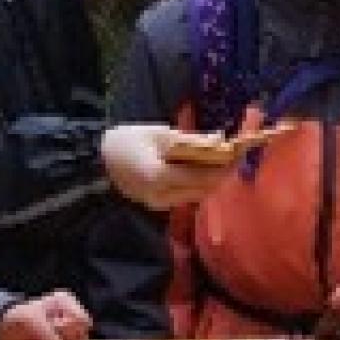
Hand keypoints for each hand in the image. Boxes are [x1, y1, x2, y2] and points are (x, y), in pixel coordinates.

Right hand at [101, 123, 230, 209]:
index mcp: (159, 176)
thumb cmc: (129, 140)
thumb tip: (220, 141)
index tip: (240, 152)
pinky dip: (198, 183)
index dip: (224, 165)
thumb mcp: (160, 134)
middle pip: (203, 187)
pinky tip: (204, 168)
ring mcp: (159, 204)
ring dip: (213, 179)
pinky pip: (186, 195)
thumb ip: (191, 141)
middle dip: (223, 172)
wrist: (100, 158)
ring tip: (226, 160)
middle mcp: (160, 196)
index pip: (202, 175)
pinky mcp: (158, 205)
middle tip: (238, 155)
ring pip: (197, 194)